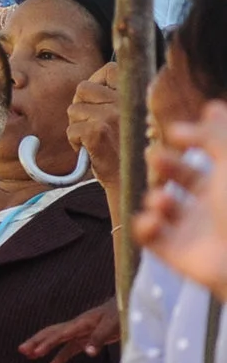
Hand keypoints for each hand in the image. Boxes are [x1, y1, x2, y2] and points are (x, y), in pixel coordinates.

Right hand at [19, 298, 122, 362]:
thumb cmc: (120, 314)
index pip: (59, 334)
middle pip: (51, 333)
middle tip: (21, 350)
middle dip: (36, 342)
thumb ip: (99, 339)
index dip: (47, 343)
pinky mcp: (86, 338)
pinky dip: (60, 355)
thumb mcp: (112, 326)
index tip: (36, 352)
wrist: (126, 305)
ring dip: (43, 347)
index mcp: (80, 323)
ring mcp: (79, 332)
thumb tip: (88, 352)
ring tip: (28, 355)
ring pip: (56, 339)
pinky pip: (69, 347)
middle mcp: (75, 327)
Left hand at [70, 63, 123, 191]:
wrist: (134, 183)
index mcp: (136, 97)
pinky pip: (71, 129)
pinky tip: (91, 151)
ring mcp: (111, 117)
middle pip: (83, 89)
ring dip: (78, 126)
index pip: (110, 70)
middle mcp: (126, 103)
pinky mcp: (97, 133)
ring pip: (74, 110)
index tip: (94, 98)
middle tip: (91, 125)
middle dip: (81, 106)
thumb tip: (85, 85)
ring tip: (95, 140)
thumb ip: (114, 100)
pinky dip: (75, 142)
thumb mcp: (130, 118)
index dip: (97, 80)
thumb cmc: (129, 151)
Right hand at [138, 102, 226, 299]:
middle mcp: (214, 205)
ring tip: (163, 201)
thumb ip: (217, 135)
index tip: (179, 131)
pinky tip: (154, 222)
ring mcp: (195, 231)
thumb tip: (212, 107)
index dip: (194, 139)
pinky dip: (145, 226)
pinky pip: (150, 237)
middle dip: (166, 163)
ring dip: (155, 198)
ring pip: (162, 205)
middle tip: (157, 156)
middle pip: (182, 176)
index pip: (212, 154)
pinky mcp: (178, 255)